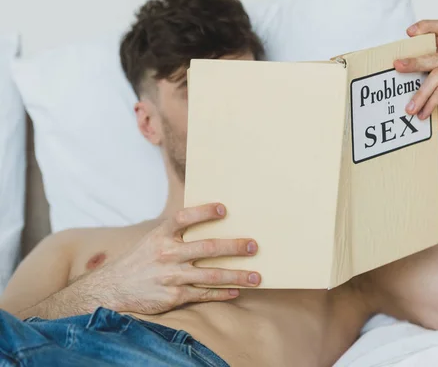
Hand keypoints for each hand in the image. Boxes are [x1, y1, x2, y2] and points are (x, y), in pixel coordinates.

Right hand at [89, 203, 259, 314]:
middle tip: (253, 246)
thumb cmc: (140, 261)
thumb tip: (208, 221)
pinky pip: (203, 294)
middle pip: (206, 248)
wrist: (112, 290)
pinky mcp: (173, 297)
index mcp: (161, 235)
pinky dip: (222, 293)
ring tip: (257, 277)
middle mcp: (167, 254)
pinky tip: (237, 291)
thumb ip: (176, 233)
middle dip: (233, 247)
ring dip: (237, 276)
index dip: (203, 213)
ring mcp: (171, 277)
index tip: (223, 209)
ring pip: (211, 275)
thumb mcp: (152, 240)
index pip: (184, 218)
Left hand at [394, 20, 437, 142]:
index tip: (409, 32)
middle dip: (413, 62)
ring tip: (410, 110)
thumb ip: (418, 82)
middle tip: (397, 67)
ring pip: (437, 75)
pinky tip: (423, 114)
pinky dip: (430, 103)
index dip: (426, 26)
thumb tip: (392, 76)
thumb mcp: (430, 93)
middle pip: (433, 55)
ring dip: (420, 94)